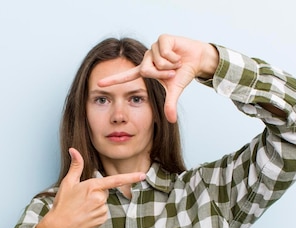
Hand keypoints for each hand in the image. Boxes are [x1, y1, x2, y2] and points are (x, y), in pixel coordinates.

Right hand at [35, 148, 145, 227]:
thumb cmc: (63, 204)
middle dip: (96, 193)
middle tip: (81, 199)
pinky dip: (96, 213)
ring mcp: (102, 210)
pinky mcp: (102, 220)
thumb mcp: (68, 182)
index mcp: (93, 187)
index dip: (131, 177)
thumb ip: (76, 166)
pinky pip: (103, 212)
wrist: (60, 226)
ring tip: (82, 208)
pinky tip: (85, 215)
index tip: (142, 175)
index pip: (116, 180)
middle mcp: (100, 198)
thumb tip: (73, 150)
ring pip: (104, 202)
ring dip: (95, 204)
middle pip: (104, 191)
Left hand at [98, 34, 218, 122]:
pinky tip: (178, 55)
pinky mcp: (162, 39)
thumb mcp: (174, 90)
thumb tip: (171, 121)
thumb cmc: (182, 74)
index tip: (98, 85)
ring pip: (157, 61)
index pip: (126, 77)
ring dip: (171, 65)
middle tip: (173, 73)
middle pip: (147, 71)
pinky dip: (174, 57)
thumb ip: (169, 104)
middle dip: (162, 74)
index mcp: (146, 71)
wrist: (197, 60)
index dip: (113, 81)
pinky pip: (165, 52)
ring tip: (176, 63)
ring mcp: (153, 48)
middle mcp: (147, 59)